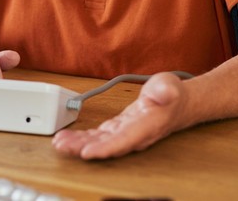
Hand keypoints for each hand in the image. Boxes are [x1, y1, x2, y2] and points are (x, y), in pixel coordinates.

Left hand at [52, 72, 187, 159]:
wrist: (178, 103)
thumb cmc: (173, 95)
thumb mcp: (170, 86)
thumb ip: (164, 91)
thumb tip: (162, 92)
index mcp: (146, 127)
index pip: (124, 141)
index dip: (105, 148)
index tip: (87, 152)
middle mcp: (134, 135)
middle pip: (106, 146)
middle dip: (83, 148)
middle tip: (62, 145)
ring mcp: (125, 134)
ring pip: (100, 143)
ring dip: (79, 144)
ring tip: (60, 142)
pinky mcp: (119, 129)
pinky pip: (99, 137)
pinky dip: (84, 138)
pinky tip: (70, 138)